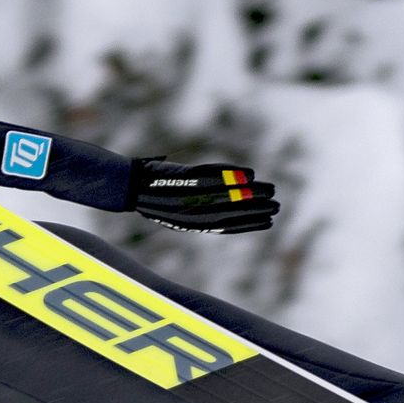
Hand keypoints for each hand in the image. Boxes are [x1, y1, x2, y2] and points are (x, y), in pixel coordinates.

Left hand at [129, 158, 279, 233]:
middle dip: (256, 210)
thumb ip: (196, 212)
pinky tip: (250, 174)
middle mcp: (192, 212)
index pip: (225, 227)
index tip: (268, 223)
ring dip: (252, 193)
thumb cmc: (150, 196)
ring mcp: (189, 195)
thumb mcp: (172, 211)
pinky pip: (214, 175)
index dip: (248, 226)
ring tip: (271, 190)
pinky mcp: (185, 177)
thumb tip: (219, 212)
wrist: (126, 186)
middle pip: (231, 212)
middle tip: (277, 207)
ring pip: (227, 195)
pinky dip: (233, 174)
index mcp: (190, 223)